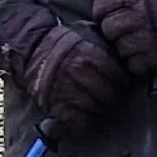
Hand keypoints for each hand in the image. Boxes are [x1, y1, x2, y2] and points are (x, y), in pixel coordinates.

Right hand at [0, 6, 129, 133]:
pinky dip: (84, 120)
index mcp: (88, 55)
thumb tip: (126, 59)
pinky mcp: (56, 107)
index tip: (122, 80)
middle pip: (110, 93)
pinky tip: (85, 113)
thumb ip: (105, 48)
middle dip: (114, 94)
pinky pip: (79, 121)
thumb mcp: (86, 36)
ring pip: (97, 108)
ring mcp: (66, 91)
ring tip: (98, 102)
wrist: (30, 49)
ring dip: (100, 107)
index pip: (117, 74)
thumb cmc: (62, 43)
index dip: (122, 79)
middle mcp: (78, 73)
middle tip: (112, 93)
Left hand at [91, 0, 156, 74]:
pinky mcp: (154, 57)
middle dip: (115, 30)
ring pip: (118, 49)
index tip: (114, 14)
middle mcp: (132, 15)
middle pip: (107, 29)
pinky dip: (138, 62)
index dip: (105, 11)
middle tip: (128, 29)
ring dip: (126, 47)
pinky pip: (134, 65)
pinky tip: (147, 53)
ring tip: (139, 41)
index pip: (99, 7)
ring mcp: (142, 38)